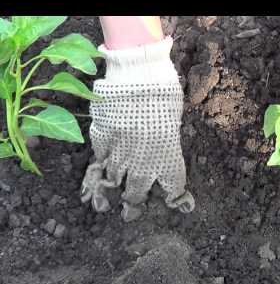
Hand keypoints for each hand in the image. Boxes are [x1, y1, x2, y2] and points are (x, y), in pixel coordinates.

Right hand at [80, 36, 194, 221]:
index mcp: (167, 156)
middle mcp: (143, 161)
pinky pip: (100, 157)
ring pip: (115, 179)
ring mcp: (120, 151)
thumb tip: (160, 143)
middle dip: (135, 201)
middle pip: (138, 191)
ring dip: (114, 187)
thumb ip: (166, 138)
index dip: (174, 195)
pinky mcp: (102, 138)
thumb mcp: (174, 119)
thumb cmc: (164, 93)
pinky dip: (101, 162)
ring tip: (110, 196)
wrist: (137, 76)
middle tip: (132, 207)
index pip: (173, 185)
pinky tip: (101, 165)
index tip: (174, 200)